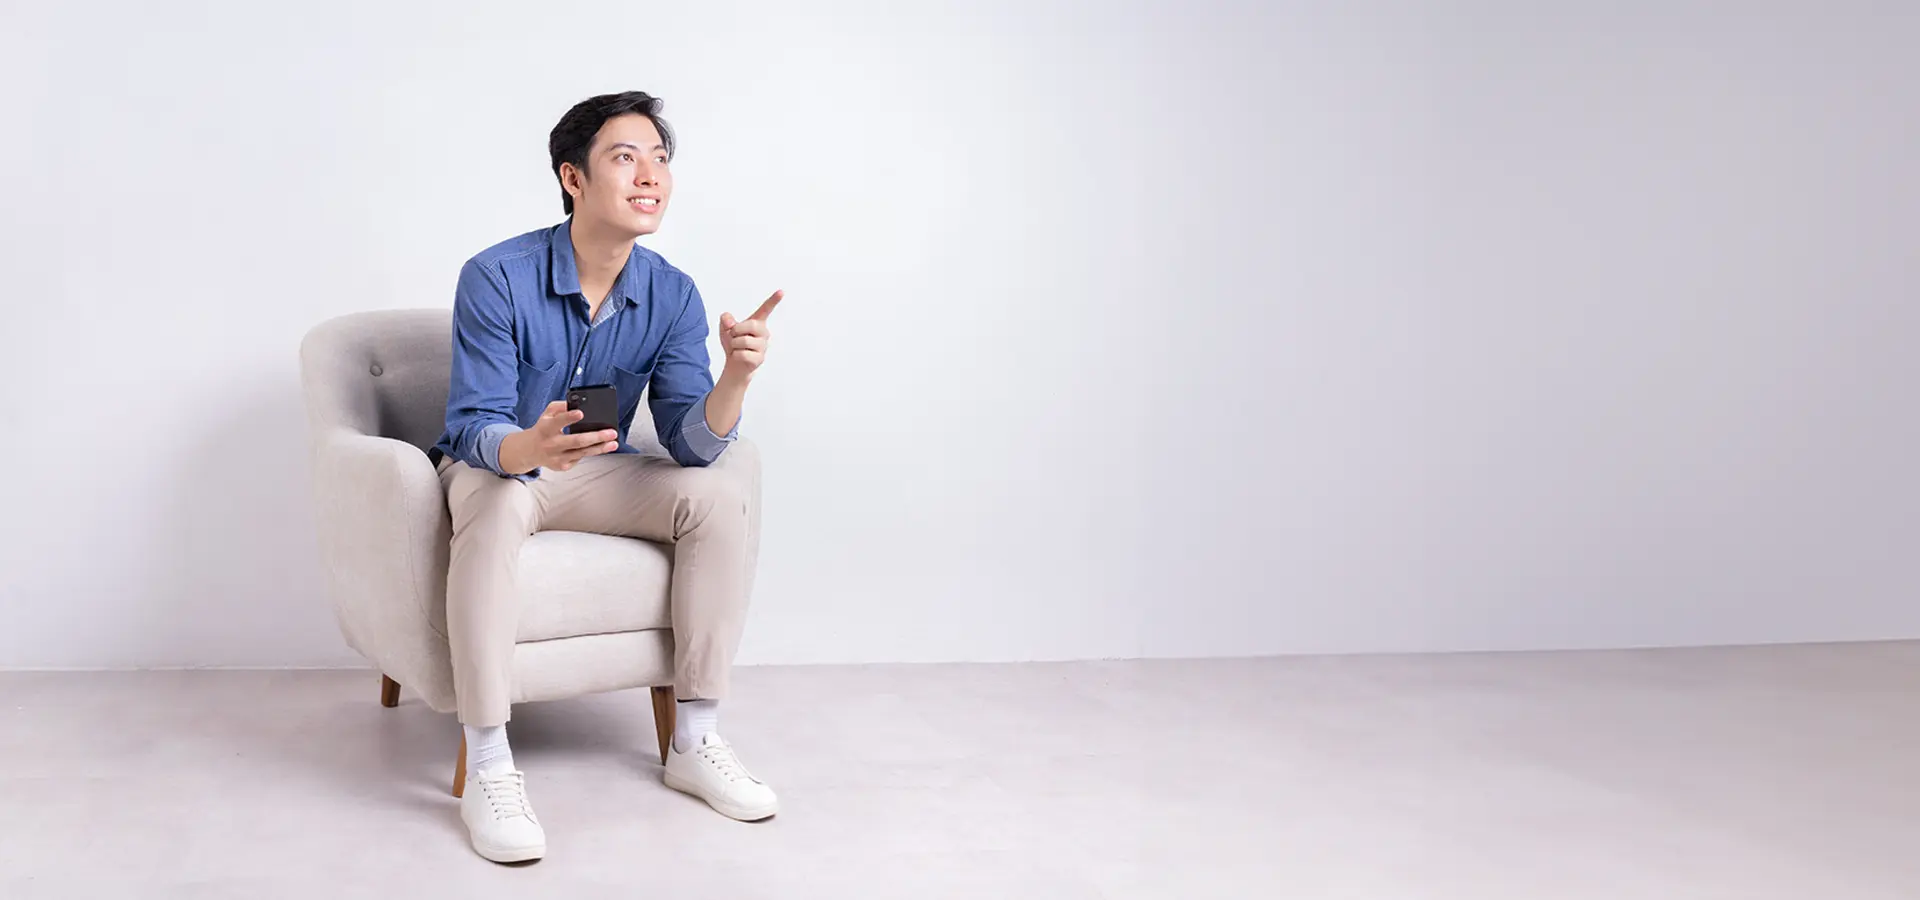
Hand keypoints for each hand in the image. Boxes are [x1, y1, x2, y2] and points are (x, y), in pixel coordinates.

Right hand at [496, 400, 619, 474]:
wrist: (530, 451)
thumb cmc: (544, 428)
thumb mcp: (547, 414)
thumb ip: (561, 407)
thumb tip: (577, 404)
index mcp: (546, 428)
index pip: (558, 422)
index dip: (569, 418)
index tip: (581, 413)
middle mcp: (551, 444)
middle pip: (576, 441)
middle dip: (596, 437)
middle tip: (611, 432)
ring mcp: (557, 457)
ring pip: (582, 453)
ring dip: (600, 448)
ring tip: (613, 443)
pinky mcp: (562, 466)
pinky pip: (580, 458)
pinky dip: (591, 451)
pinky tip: (600, 447)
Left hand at [717, 290, 781, 384]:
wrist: (735, 366)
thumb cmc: (733, 345)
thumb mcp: (725, 329)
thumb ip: (726, 320)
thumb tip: (729, 320)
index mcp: (757, 323)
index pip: (766, 309)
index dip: (773, 300)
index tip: (781, 292)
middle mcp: (763, 333)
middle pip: (750, 324)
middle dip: (736, 330)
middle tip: (734, 336)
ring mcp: (763, 347)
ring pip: (742, 341)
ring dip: (734, 345)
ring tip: (737, 349)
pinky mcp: (759, 359)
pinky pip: (742, 354)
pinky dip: (735, 355)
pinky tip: (739, 357)